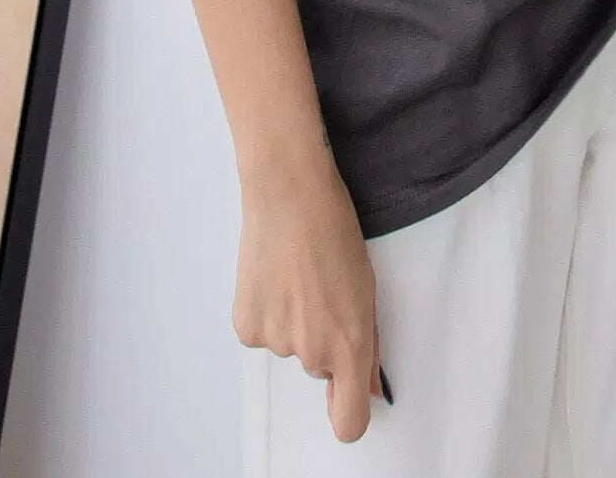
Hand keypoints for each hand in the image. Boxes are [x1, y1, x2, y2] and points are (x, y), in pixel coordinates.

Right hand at [233, 159, 385, 442]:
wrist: (288, 192)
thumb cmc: (333, 228)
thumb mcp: (366, 286)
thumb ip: (368, 342)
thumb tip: (366, 383)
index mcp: (351, 344)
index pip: (349, 422)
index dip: (348, 411)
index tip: (348, 397)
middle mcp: (313, 352)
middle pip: (320, 369)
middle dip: (324, 338)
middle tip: (322, 290)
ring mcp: (276, 341)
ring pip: (291, 346)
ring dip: (295, 322)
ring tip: (297, 274)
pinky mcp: (247, 327)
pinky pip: (263, 333)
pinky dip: (268, 312)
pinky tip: (273, 277)